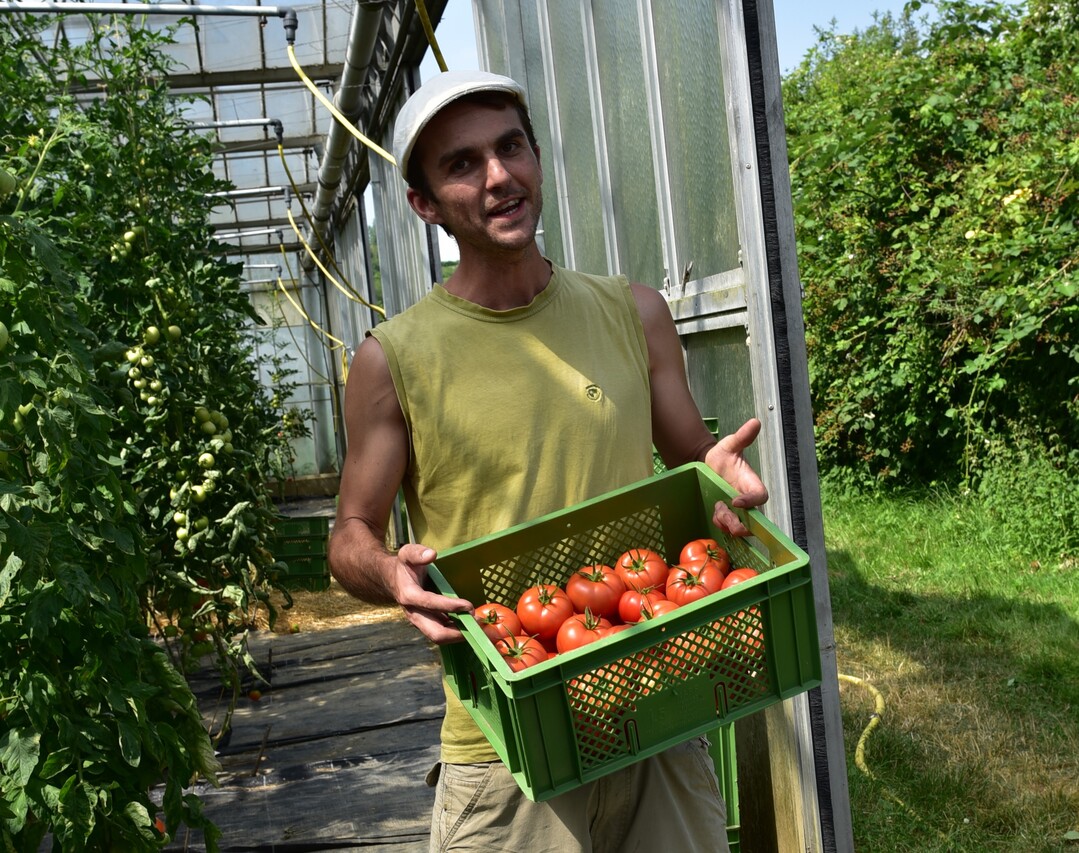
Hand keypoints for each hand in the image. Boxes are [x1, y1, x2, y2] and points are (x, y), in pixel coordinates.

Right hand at [389, 543, 473, 644]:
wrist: (393, 580)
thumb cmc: (404, 566)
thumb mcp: (407, 554)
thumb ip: (417, 553)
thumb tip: (432, 555)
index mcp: (409, 595)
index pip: (430, 604)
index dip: (450, 606)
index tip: (469, 606)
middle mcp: (414, 613)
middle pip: (436, 633)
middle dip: (458, 633)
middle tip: (479, 626)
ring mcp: (421, 621)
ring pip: (441, 636)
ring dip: (462, 635)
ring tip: (482, 628)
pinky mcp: (427, 623)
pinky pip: (443, 632)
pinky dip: (458, 631)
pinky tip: (473, 625)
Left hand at [704, 418, 768, 535]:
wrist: (705, 467)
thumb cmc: (721, 456)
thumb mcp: (730, 445)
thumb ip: (742, 437)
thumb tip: (755, 422)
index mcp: (752, 483)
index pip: (760, 497)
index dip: (751, 502)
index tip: (735, 501)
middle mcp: (748, 500)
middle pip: (753, 521)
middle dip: (738, 522)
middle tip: (721, 512)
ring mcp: (739, 511)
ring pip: (740, 528)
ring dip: (727, 524)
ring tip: (716, 510)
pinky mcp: (729, 518)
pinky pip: (728, 529)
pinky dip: (720, 524)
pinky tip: (714, 512)